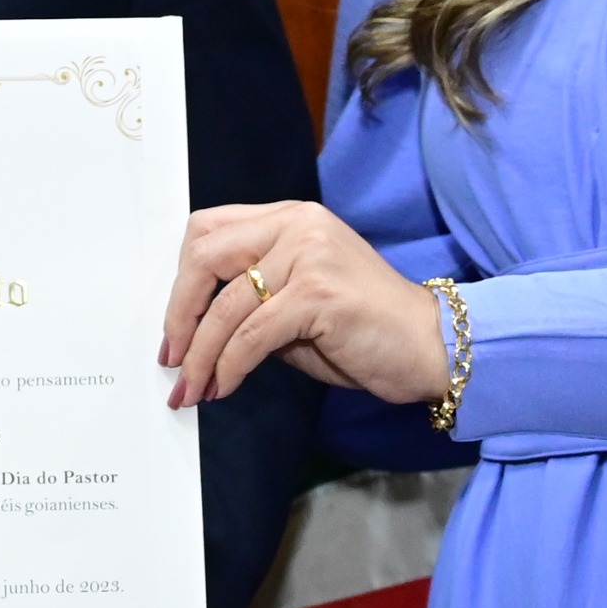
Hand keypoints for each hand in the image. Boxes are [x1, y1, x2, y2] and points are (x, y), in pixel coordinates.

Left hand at [159, 201, 450, 409]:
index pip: (208, 230)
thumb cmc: (365, 329)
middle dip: (178, 314)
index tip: (175, 326)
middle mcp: (297, 224)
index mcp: (289, 217)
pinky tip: (224, 387)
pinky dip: (229, 368)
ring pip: (224, 307)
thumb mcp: (298, 301)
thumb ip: (252, 299)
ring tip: (192, 390)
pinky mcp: (318, 294)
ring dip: (201, 356)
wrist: (433, 345)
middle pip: (203, 256)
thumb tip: (195, 331)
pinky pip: (250, 336)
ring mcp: (308, 256)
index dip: (181, 280)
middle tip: (173, 359)